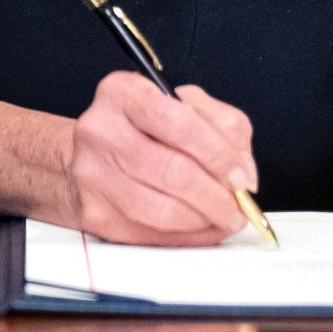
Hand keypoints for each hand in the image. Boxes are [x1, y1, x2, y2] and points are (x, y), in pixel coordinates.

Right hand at [66, 71, 259, 246]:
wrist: (88, 154)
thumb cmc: (141, 128)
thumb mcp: (184, 106)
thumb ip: (222, 126)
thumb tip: (243, 171)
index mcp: (124, 93)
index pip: (180, 123)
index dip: (218, 155)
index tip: (240, 177)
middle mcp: (101, 130)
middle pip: (172, 172)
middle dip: (217, 197)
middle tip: (239, 207)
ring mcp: (93, 174)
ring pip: (162, 210)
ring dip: (204, 221)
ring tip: (223, 218)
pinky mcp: (95, 213)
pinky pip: (150, 235)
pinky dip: (186, 238)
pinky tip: (201, 229)